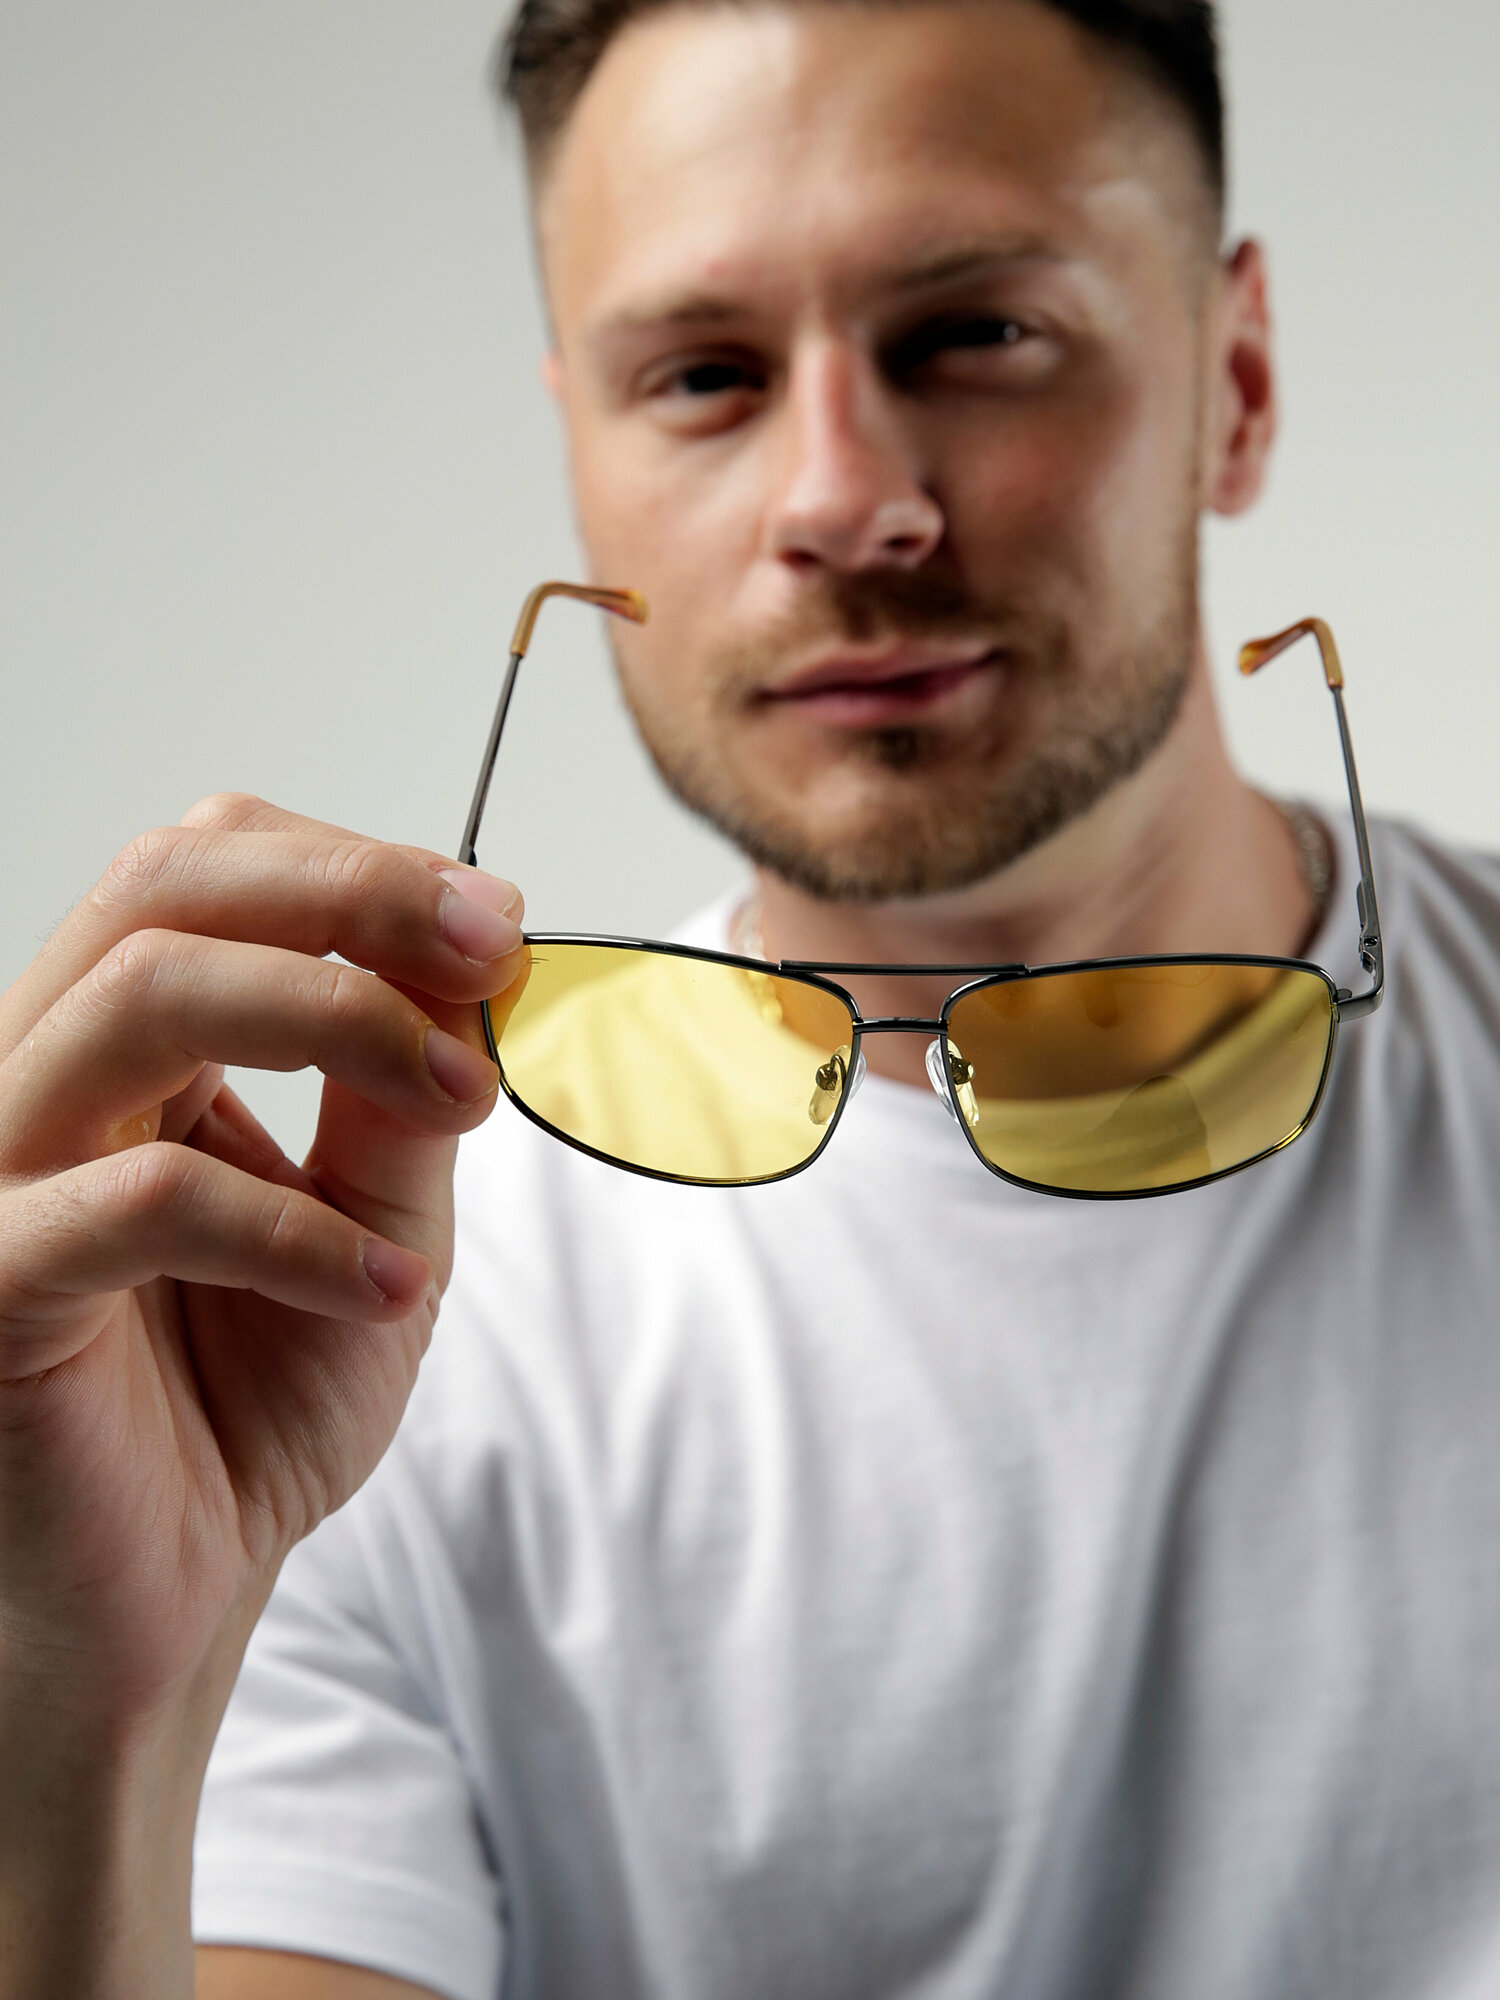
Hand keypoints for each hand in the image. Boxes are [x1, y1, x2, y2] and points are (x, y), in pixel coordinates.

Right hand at [0, 793, 521, 1718]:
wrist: (175, 1594)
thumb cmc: (254, 1405)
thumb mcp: (372, 1221)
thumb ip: (401, 1095)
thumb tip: (471, 963)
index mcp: (125, 1051)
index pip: (207, 869)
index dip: (358, 868)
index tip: (497, 924)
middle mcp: (42, 1081)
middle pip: (165, 889)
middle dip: (351, 896)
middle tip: (488, 950)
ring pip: (144, 998)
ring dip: (343, 1021)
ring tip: (465, 1105)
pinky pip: (139, 1206)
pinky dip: (294, 1230)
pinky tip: (389, 1286)